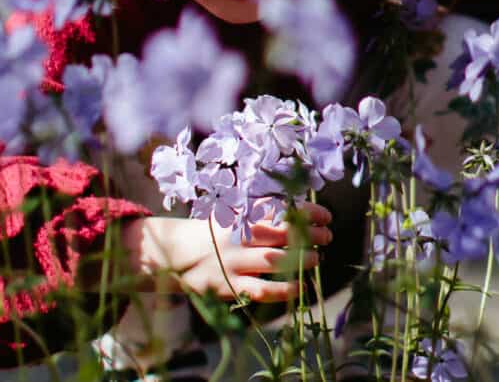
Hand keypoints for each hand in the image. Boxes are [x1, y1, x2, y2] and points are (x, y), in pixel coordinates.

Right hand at [123, 202, 332, 302]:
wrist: (172, 254)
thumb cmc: (214, 235)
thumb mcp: (232, 218)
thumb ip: (261, 216)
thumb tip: (303, 217)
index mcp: (238, 215)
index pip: (279, 209)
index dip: (306, 211)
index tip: (326, 216)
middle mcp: (236, 235)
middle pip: (280, 232)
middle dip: (308, 234)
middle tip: (326, 237)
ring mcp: (232, 261)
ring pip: (274, 259)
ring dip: (300, 259)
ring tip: (316, 259)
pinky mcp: (228, 286)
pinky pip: (260, 289)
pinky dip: (283, 289)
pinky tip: (299, 287)